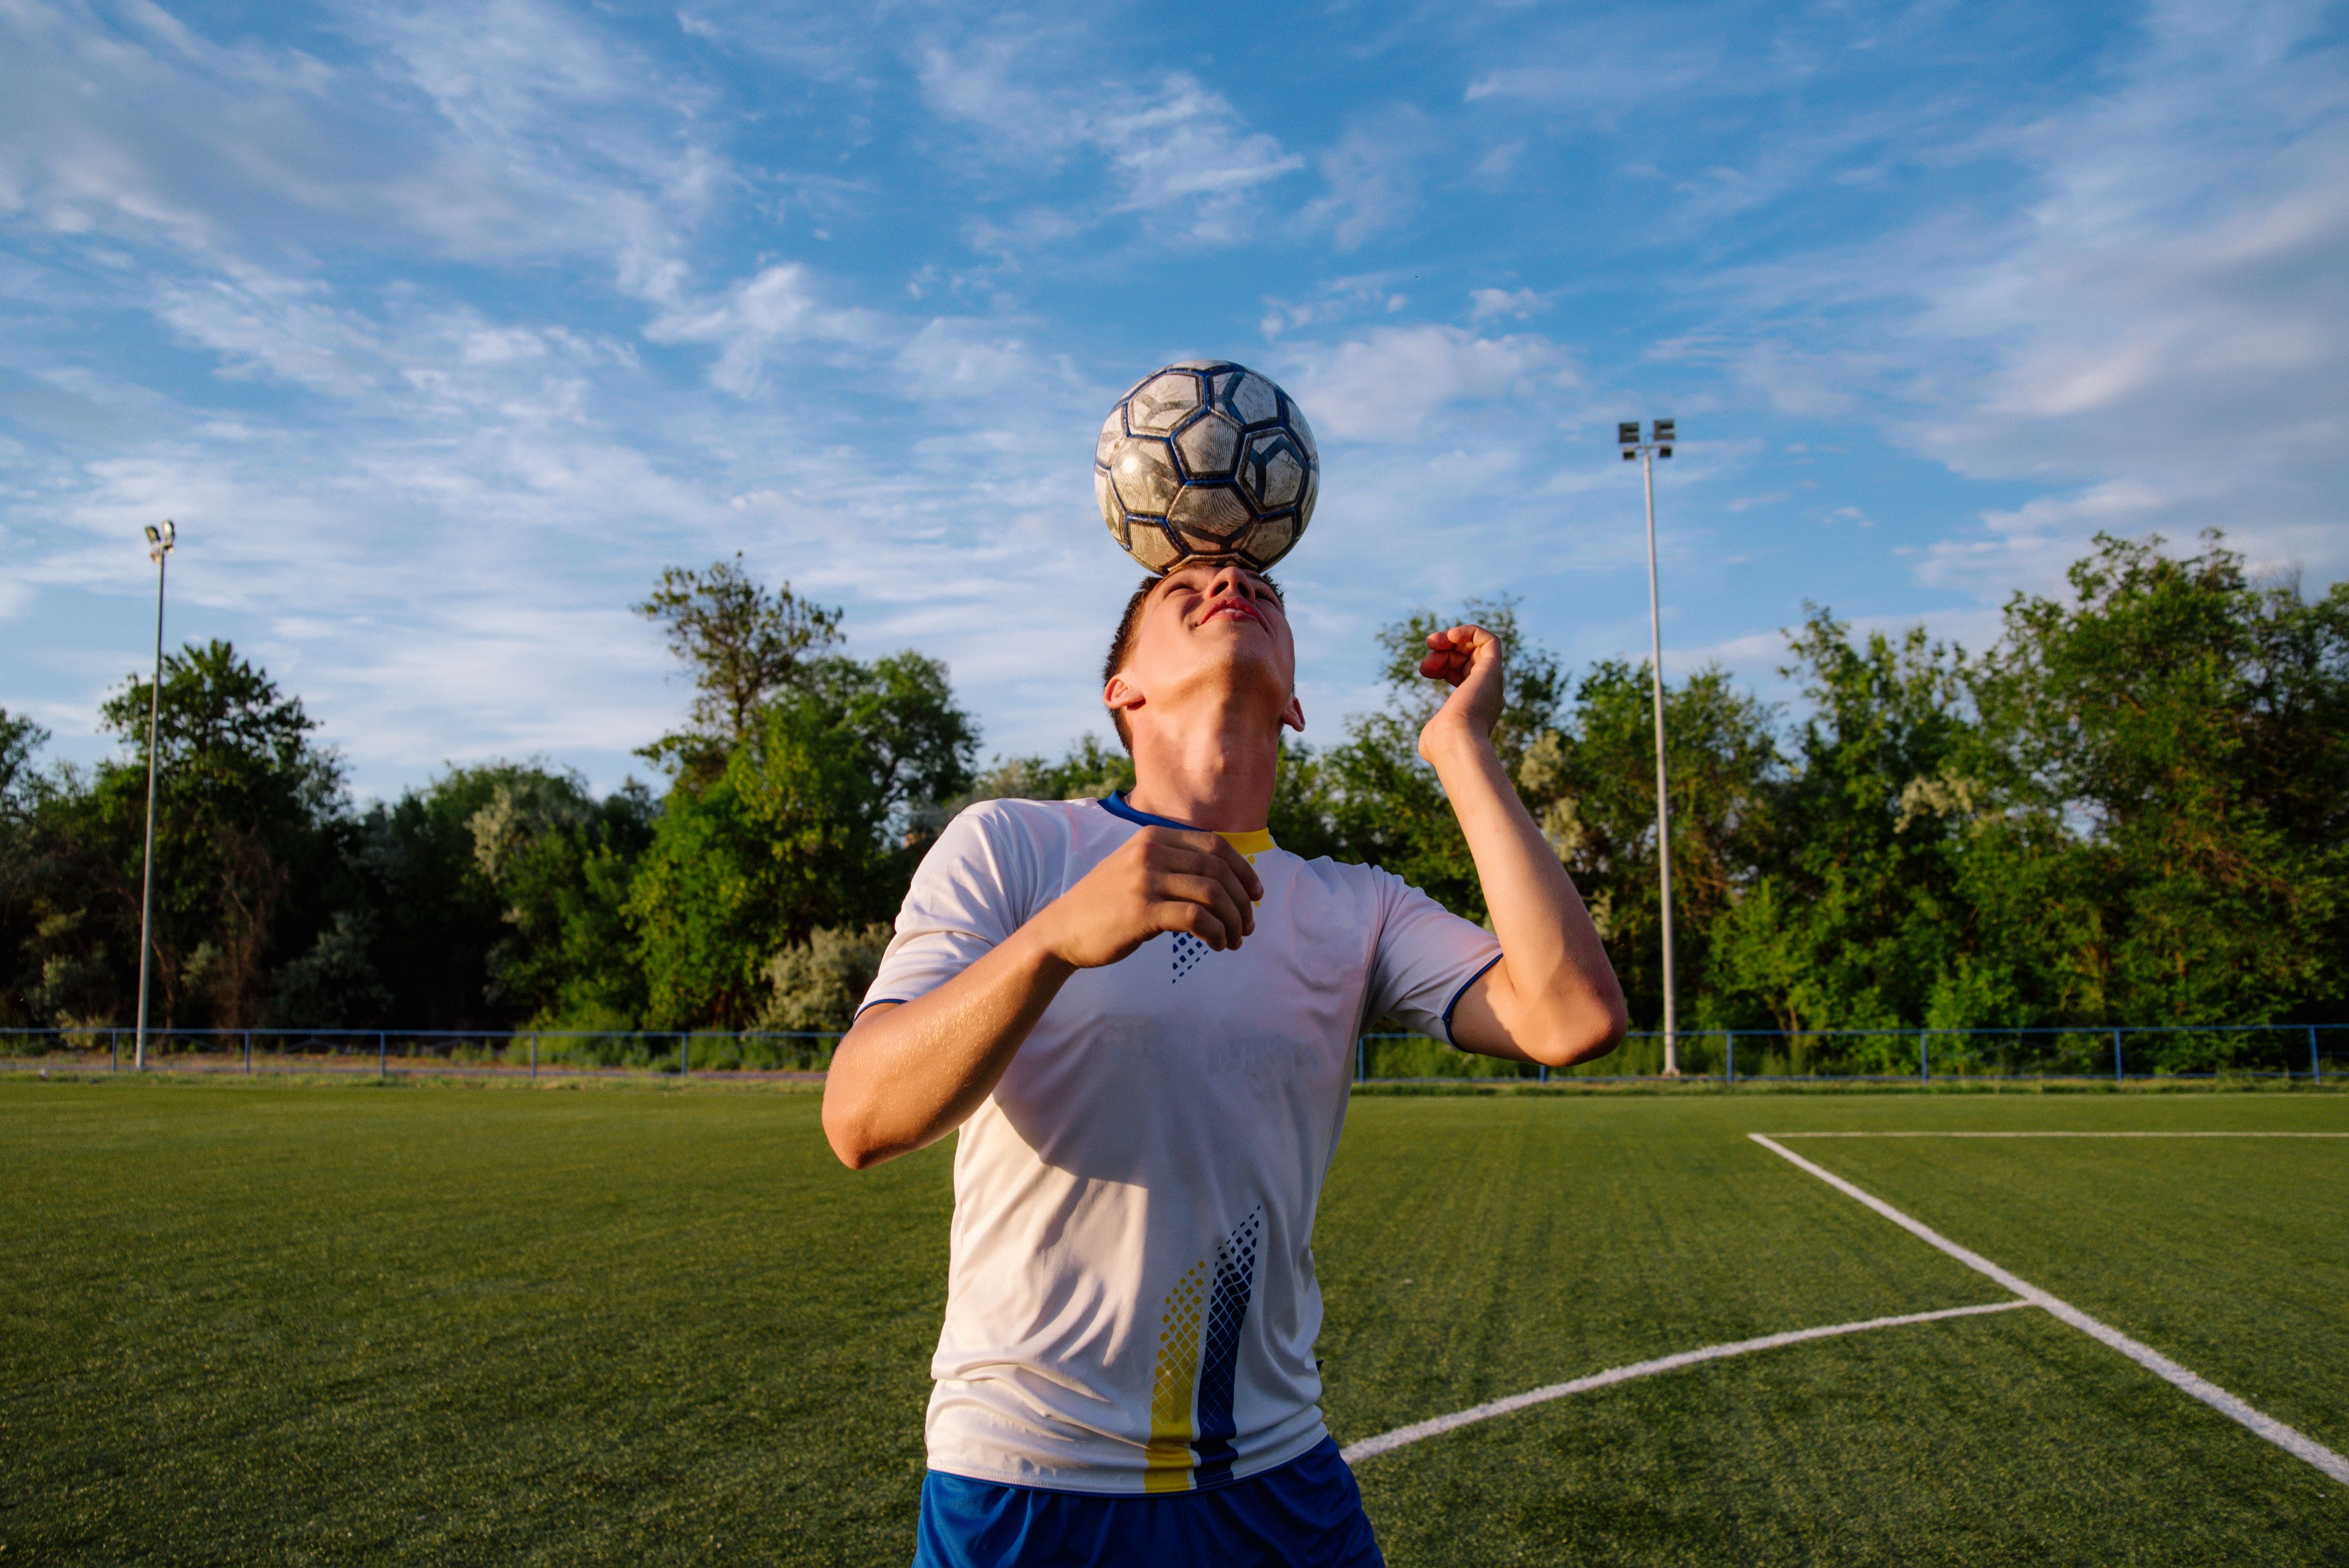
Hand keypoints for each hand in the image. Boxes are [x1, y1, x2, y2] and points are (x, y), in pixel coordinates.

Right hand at [1031, 828, 1262, 969]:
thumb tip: (1225, 882)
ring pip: (1212, 894)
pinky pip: (1196, 919)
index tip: (1256, 894)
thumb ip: (1172, 865)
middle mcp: (1149, 852)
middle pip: (1218, 869)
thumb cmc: (1106, 905)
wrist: (1062, 930)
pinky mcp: (1141, 911)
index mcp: (1152, 837)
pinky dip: (1216, 933)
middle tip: (1249, 925)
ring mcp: (1145, 880)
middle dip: (1242, 900)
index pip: (1215, 845)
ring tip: (1236, 939)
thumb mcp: (1137, 870)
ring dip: (1233, 920)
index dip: (1243, 869)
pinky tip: (1217, 944)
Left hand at [1417, 623, 1505, 759]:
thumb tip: (1432, 734)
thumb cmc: (1441, 744)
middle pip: (1468, 658)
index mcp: (1477, 706)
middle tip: (1428, 648)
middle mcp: (1488, 693)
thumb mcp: (1433, 736)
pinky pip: (1490, 640)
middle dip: (1444, 649)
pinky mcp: (1493, 670)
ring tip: (1433, 641)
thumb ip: (1436, 729)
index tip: (1424, 669)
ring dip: (1453, 638)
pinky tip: (1451, 635)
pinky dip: (1471, 631)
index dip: (1442, 665)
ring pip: (1478, 648)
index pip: (1463, 674)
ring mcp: (1492, 681)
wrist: (1455, 743)